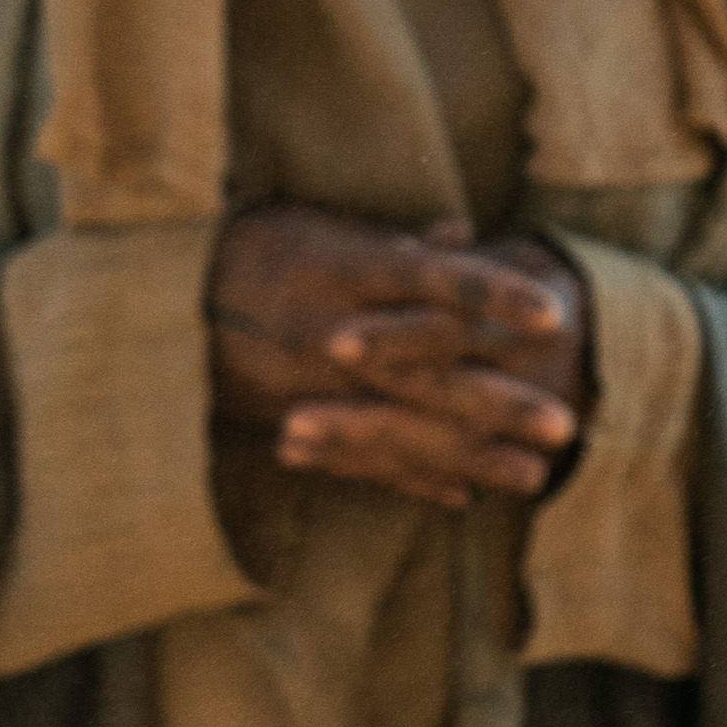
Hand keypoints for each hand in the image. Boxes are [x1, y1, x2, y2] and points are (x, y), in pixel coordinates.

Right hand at [206, 207, 593, 506]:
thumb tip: (462, 232)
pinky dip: (409, 480)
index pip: (439, 283)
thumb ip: (396, 241)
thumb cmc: (253, 251)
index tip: (554, 315)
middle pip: (432, 372)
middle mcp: (338, 334)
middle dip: (499, 403)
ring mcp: (315, 387)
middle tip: (565, 424)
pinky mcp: (293, 424)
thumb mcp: (320, 229)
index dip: (497, 297)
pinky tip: (461, 497)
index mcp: (350, 271)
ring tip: (534, 478)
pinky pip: (358, 461)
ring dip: (470, 456)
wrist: (161, 305)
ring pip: (404, 429)